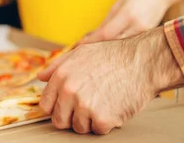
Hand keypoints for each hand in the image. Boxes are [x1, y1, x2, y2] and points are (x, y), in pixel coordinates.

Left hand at [38, 27, 183, 134]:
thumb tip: (41, 77)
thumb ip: (58, 66)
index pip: (46, 104)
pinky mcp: (102, 118)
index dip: (57, 106)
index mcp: (62, 76)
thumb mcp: (81, 53)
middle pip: (59, 120)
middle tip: (86, 108)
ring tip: (103, 103)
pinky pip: (98, 130)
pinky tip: (113, 107)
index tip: (66, 106)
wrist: (141, 62)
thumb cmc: (114, 56)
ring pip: (79, 128)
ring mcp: (85, 106)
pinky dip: (106, 123)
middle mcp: (69, 91)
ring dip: (90, 120)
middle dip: (71, 117)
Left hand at [80, 0, 171, 43]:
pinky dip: (119, 43)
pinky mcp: (148, 34)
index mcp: (128, 14)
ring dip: (108, 46)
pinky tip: (111, 43)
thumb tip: (94, 34)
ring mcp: (145, 32)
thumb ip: (108, 19)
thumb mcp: (120, 1)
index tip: (79, 44)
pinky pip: (130, 42)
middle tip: (83, 47)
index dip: (91, 41)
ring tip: (94, 46)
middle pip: (113, 43)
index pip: (106, 34)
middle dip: (97, 46)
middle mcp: (138, 26)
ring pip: (121, 44)